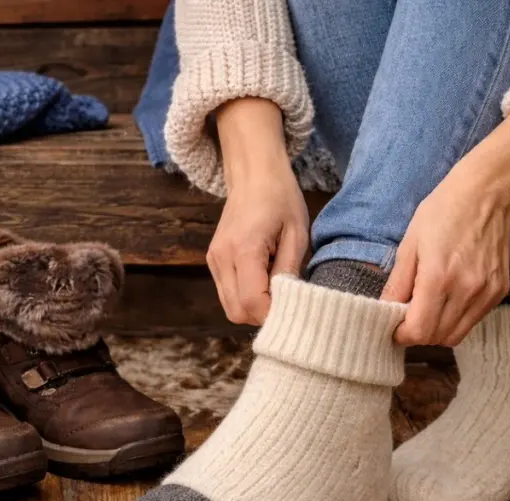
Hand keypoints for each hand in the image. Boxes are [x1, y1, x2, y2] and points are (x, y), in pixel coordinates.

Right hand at [208, 168, 308, 324]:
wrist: (253, 174)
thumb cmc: (280, 198)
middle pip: (237, 312)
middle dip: (263, 316)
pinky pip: (227, 294)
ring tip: (276, 289)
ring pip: (230, 308)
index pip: (252, 302)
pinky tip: (263, 282)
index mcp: (244, 249)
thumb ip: (289, 270)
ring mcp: (213, 261)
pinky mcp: (213, 261)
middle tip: (287, 303)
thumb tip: (290, 304)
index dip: (273, 314)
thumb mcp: (297, 232)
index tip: (294, 310)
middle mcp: (222, 258)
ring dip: (253, 308)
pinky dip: (245, 298)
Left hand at [382, 112, 509, 346]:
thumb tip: (385, 311)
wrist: (488, 194)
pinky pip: (473, 321)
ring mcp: (486, 293)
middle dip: (416, 334)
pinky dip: (456, 320)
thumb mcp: (410, 243)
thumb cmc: (444, 211)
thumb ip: (398, 283)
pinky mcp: (499, 291)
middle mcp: (466, 290)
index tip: (393, 325)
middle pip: (436, 337)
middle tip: (406, 317)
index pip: (418, 330)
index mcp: (439, 277)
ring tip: (426, 310)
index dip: (401, 334)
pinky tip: (447, 300)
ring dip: (436, 331)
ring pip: (456, 335)